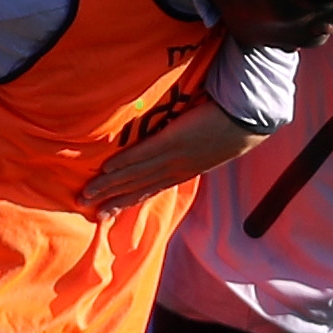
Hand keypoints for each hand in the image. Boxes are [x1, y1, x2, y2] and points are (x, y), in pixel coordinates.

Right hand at [78, 100, 271, 212]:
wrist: (246, 120)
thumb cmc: (230, 127)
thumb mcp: (209, 147)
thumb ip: (191, 151)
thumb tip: (178, 148)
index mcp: (183, 172)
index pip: (149, 190)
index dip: (127, 201)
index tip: (107, 213)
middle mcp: (174, 170)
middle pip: (136, 188)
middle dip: (110, 199)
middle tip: (86, 209)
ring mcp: (172, 158)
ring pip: (134, 175)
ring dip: (109, 185)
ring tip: (87, 194)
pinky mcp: (172, 141)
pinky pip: (142, 154)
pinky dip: (123, 163)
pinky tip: (106, 169)